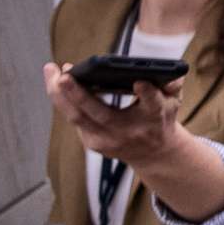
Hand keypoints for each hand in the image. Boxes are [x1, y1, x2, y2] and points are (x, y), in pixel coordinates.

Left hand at [45, 62, 186, 169]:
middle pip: (101, 114)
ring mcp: (108, 140)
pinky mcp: (93, 143)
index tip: (140, 82)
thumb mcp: (172, 102)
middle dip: (79, 94)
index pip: (153, 105)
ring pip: (77, 117)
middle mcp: (129, 132)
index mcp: (154, 118)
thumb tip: (173, 76)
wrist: (153, 154)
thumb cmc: (159, 119)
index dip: (147, 94)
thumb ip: (173, 85)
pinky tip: (55, 81)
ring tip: (50, 70)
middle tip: (64, 75)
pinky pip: (73, 118)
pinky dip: (62, 99)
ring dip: (59, 94)